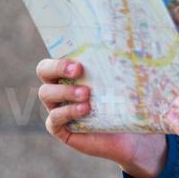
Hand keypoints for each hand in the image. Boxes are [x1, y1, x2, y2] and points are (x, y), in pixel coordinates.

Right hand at [36, 57, 166, 177]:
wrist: (134, 134)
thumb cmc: (128, 101)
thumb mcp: (125, 80)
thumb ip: (123, 63)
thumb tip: (134, 44)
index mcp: (71, 72)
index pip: (56, 55)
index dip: (60, 56)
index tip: (80, 58)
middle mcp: (60, 88)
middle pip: (44, 71)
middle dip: (58, 67)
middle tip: (79, 70)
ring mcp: (58, 108)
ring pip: (46, 94)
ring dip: (65, 91)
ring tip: (87, 94)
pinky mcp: (61, 129)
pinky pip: (54, 119)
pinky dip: (67, 112)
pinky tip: (85, 110)